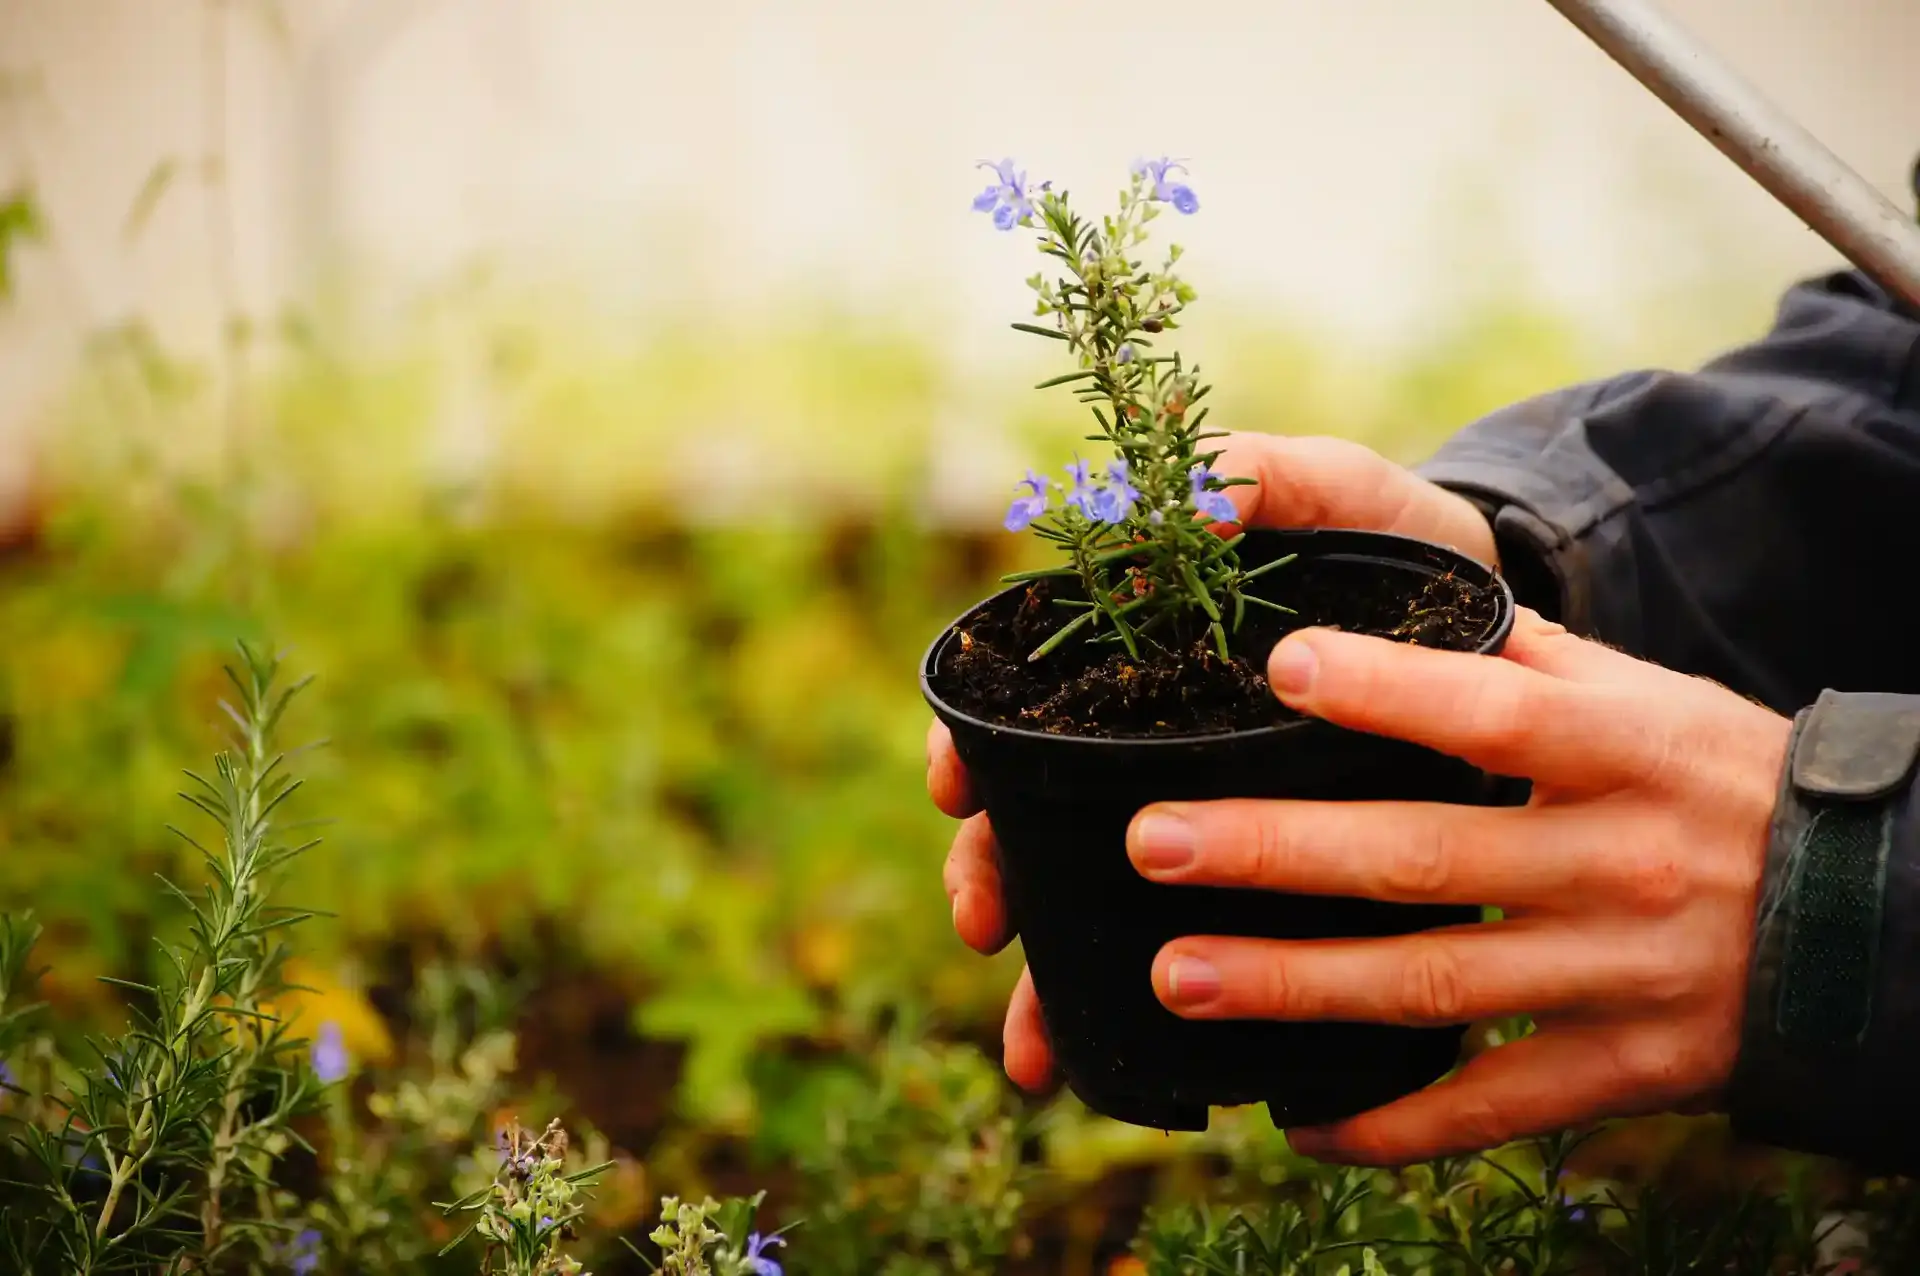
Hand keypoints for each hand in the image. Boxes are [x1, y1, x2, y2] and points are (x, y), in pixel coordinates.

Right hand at [928, 430, 1498, 1090]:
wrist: (1515, 634)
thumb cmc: (1409, 548)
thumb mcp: (1350, 495)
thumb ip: (1275, 474)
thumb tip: (1193, 496)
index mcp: (1149, 657)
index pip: (1024, 702)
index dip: (973, 743)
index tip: (955, 786)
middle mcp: (1160, 744)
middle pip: (1038, 817)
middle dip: (994, 876)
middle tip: (985, 929)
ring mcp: (1213, 817)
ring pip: (1098, 902)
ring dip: (1051, 979)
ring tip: (1035, 1055)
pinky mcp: (1279, 885)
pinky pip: (1201, 951)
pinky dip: (1147, 1010)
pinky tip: (1120, 1070)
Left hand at [1128, 609, 1789, 1162]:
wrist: (1873, 919)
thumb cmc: (1724, 784)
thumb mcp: (1649, 701)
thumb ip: (1527, 661)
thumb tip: (1400, 606)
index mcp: (1622, 754)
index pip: (1494, 716)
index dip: (1389, 694)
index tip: (1282, 668)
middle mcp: (1616, 866)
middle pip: (1426, 862)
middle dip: (1280, 854)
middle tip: (1156, 844)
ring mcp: (1617, 978)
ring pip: (1435, 987)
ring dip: (1296, 988)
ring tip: (1179, 977)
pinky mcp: (1624, 1070)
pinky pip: (1492, 1106)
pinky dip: (1392, 1126)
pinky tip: (1295, 1123)